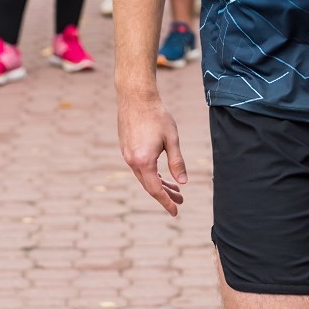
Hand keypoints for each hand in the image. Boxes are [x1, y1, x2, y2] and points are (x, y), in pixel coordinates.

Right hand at [118, 92, 187, 215]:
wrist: (136, 96)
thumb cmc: (157, 115)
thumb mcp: (171, 138)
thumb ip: (177, 162)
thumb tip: (183, 182)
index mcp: (144, 161)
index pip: (155, 189)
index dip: (166, 202)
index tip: (176, 211)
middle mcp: (132, 161)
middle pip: (149, 185)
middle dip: (165, 194)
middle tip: (180, 199)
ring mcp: (126, 154)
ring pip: (143, 176)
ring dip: (158, 183)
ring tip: (174, 187)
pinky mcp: (125, 147)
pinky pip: (138, 167)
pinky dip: (150, 173)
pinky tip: (159, 172)